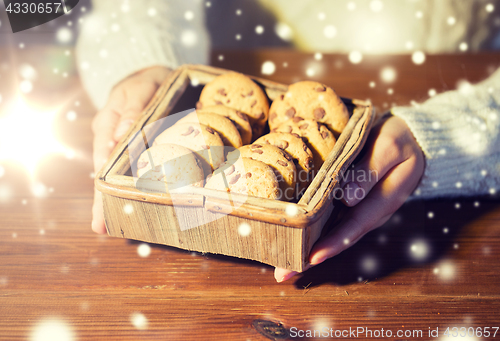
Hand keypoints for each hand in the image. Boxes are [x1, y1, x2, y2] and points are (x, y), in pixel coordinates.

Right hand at [91, 66, 171, 233]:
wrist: (148, 79)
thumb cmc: (147, 82)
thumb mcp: (142, 87)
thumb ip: (133, 108)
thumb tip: (119, 136)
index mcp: (109, 121)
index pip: (105, 149)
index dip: (106, 173)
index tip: (104, 194)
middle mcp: (107, 137)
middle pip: (102, 170)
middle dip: (100, 199)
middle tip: (99, 226)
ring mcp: (114, 146)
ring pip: (108, 175)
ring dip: (106, 201)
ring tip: (102, 227)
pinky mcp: (125, 152)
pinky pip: (120, 173)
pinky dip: (117, 192)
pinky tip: (118, 212)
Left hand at [274, 115, 424, 281]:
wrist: (408, 135)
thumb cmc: (399, 140)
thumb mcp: (390, 149)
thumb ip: (370, 172)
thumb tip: (347, 198)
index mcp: (381, 203)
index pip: (353, 228)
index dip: (332, 244)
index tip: (311, 258)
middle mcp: (365, 212)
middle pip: (336, 238)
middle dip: (309, 257)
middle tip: (282, 274)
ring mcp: (355, 208)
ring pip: (328, 232)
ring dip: (305, 248)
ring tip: (279, 264)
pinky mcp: (345, 199)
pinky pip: (326, 218)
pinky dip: (308, 230)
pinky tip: (289, 236)